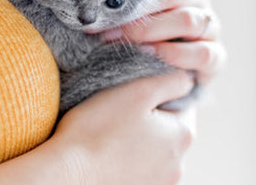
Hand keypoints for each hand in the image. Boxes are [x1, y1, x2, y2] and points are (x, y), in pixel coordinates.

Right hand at [50, 71, 195, 184]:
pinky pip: (141, 170)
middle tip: (118, 115)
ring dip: (139, 143)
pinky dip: (129, 162)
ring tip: (111, 137)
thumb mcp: (138, 90)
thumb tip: (188, 80)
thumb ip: (171, 80)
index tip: (132, 97)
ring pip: (154, 152)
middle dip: (150, 121)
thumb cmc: (98, 128)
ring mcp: (161, 183)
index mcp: (184, 135)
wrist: (67, 174)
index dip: (157, 95)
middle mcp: (179, 165)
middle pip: (169, 131)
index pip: (182, 104)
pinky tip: (109, 156)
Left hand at [98, 0, 226, 85]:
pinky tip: (155, 57)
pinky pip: (203, 52)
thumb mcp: (119, 17)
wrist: (149, 84)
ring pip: (190, 20)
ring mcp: (209, 28)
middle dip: (139, 8)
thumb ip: (112, 1)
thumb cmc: (129, 41)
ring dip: (155, 30)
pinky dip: (177, 54)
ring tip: (128, 41)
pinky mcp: (215, 58)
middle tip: (108, 23)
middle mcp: (196, 1)